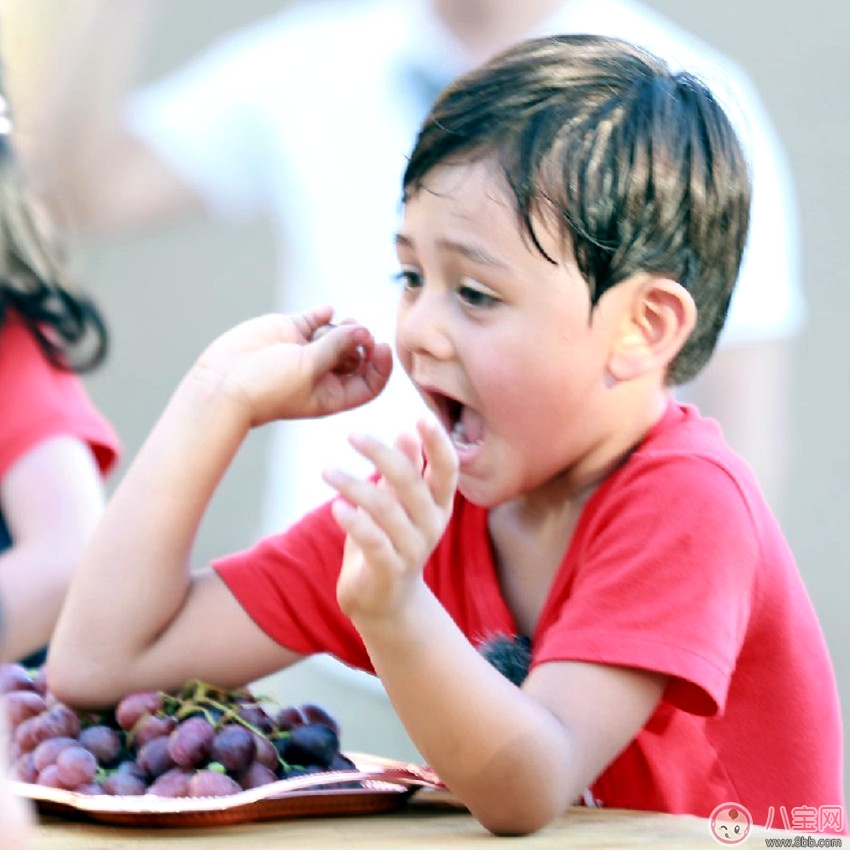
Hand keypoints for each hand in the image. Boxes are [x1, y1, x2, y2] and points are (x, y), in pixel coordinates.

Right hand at [189, 306, 392, 426]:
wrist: (223, 381)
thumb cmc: (266, 386)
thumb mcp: (308, 369)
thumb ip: (337, 346)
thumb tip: (363, 329)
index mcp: (332, 395)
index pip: (370, 383)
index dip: (381, 365)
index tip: (381, 346)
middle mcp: (323, 374)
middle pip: (358, 356)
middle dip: (361, 342)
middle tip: (353, 332)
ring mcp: (306, 352)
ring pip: (340, 334)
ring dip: (345, 327)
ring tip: (336, 326)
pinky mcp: (289, 332)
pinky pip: (316, 319)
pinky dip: (325, 314)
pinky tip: (325, 312)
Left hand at [323, 417, 457, 624]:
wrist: (385, 601)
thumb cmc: (391, 541)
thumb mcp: (399, 502)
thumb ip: (406, 468)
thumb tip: (407, 429)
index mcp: (438, 504)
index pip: (447, 469)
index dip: (438, 443)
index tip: (421, 416)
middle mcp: (431, 525)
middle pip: (412, 483)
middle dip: (382, 455)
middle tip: (352, 434)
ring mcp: (412, 549)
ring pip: (387, 510)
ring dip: (355, 486)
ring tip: (326, 471)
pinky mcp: (389, 570)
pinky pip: (374, 542)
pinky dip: (355, 522)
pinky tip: (335, 507)